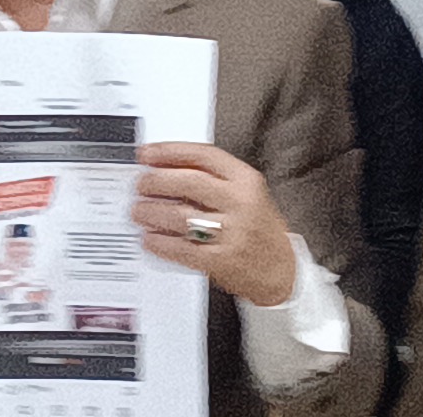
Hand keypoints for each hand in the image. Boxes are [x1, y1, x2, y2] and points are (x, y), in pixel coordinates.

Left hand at [132, 142, 296, 307]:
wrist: (283, 271)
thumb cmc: (261, 230)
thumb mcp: (248, 193)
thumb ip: (214, 178)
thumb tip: (168, 165)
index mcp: (246, 181)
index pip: (203, 156)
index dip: (170, 152)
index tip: (147, 153)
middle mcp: (240, 203)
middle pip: (188, 182)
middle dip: (156, 181)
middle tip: (140, 184)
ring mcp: (231, 232)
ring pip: (180, 215)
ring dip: (152, 212)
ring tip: (139, 211)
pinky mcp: (221, 260)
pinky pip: (182, 248)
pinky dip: (161, 243)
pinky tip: (150, 238)